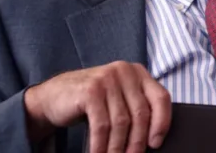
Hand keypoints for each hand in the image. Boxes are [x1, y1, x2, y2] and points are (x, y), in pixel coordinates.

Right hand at [24, 61, 171, 152]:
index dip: (162, 122)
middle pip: (141, 113)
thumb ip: (135, 107)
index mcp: (138, 72)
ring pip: (121, 122)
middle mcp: (125, 71)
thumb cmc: (92, 102)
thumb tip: (152, 139)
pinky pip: (102, 125)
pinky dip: (101, 145)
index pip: (161, 98)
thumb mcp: (118, 98)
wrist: (53, 96)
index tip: (156, 143)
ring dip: (118, 147)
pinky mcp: (90, 91)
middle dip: (138, 141)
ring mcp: (107, 78)